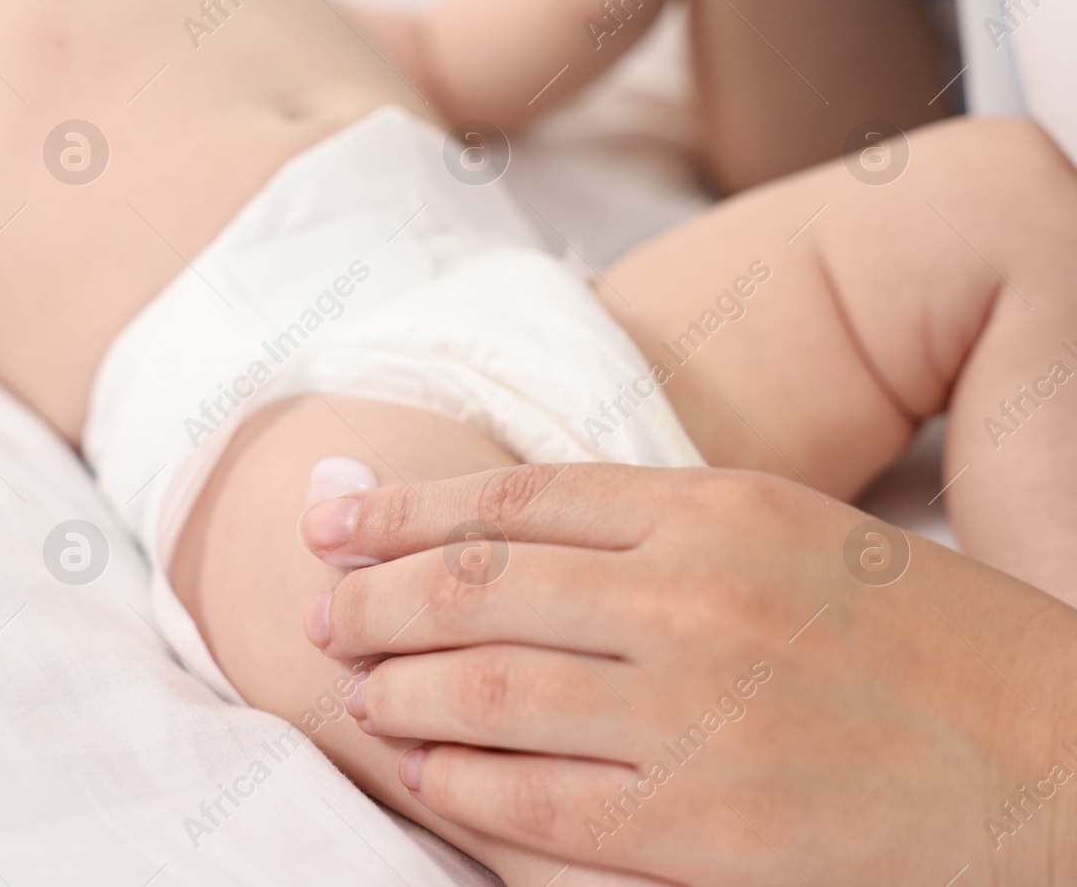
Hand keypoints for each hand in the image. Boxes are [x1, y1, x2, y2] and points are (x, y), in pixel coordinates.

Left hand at [299, 462, 1076, 885]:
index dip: (410, 507)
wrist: (1065, 767)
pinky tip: (421, 770)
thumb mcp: (805, 536)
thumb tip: (526, 531)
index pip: (518, 497)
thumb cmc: (940, 645)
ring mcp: (694, 712)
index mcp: (722, 507)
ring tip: (353, 686)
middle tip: (321, 608)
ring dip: (398, 687)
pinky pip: (537, 801)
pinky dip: (459, 782)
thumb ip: (669, 528)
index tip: (341, 518)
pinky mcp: (704, 827)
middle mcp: (693, 596)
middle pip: (478, 585)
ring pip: (486, 689)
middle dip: (375, 595)